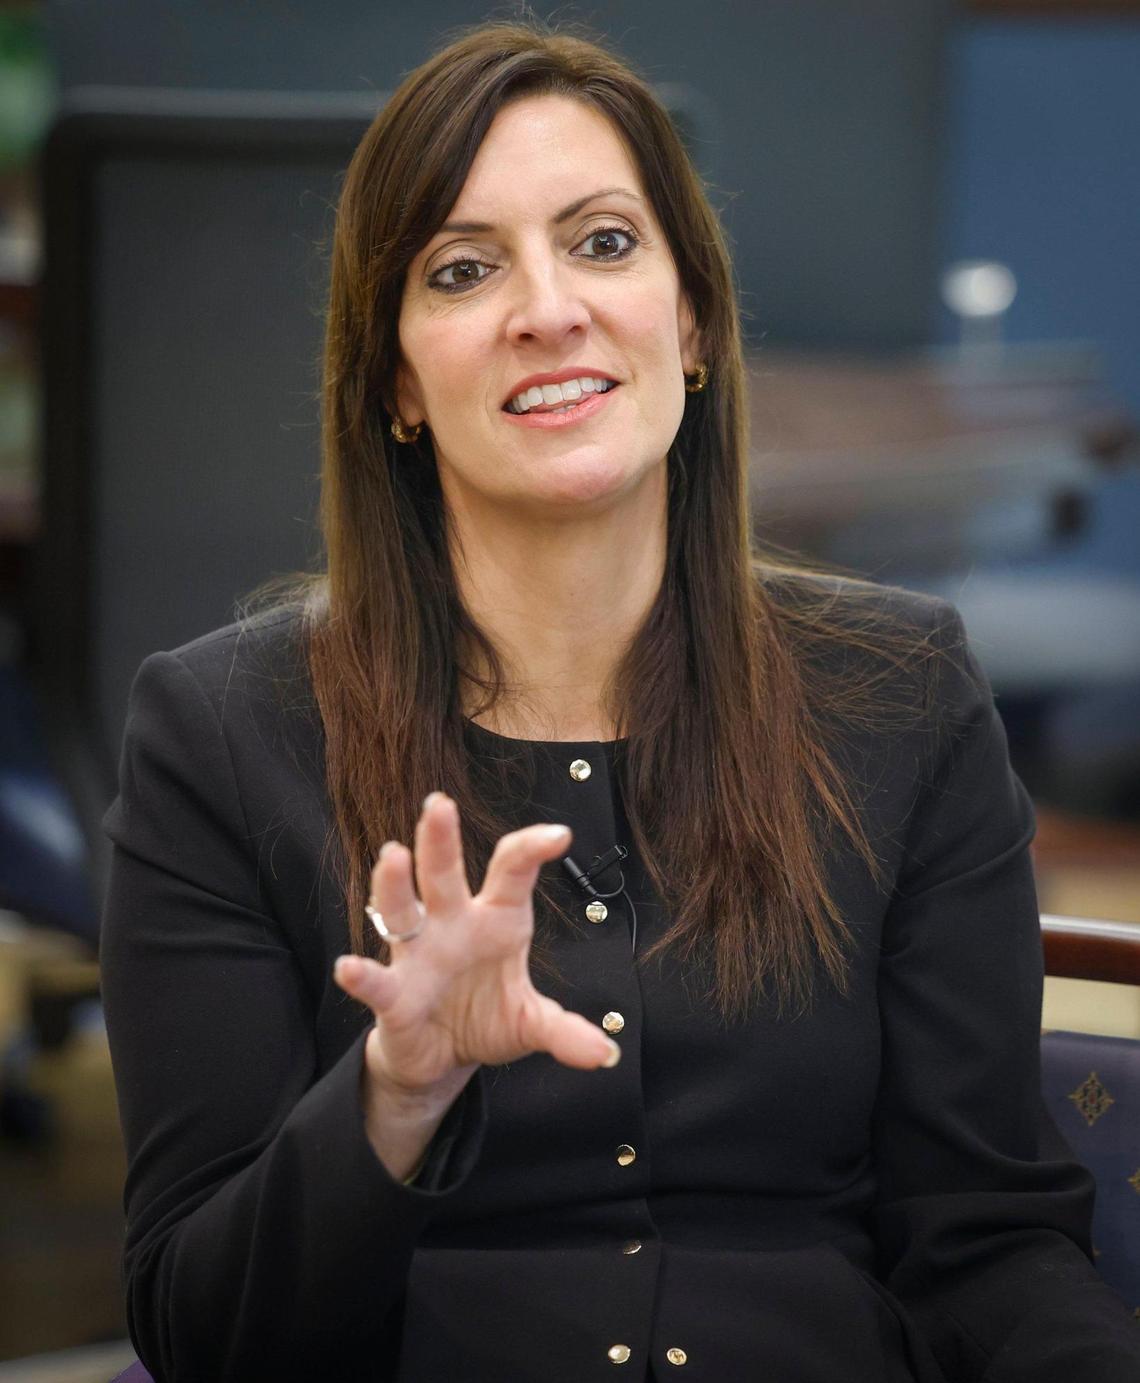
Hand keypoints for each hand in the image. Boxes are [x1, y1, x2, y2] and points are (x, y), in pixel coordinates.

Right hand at [333, 792, 618, 1175]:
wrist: (441, 1057)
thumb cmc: (485, 1017)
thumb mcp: (531, 1023)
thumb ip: (565, 1032)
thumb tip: (606, 1053)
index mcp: (495, 919)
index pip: (512, 871)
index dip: (533, 849)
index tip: (560, 836)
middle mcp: (452, 925)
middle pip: (443, 874)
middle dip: (440, 840)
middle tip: (439, 804)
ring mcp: (418, 957)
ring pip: (402, 911)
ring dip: (395, 885)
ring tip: (391, 855)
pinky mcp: (394, 997)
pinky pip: (378, 983)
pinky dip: (363, 976)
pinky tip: (350, 968)